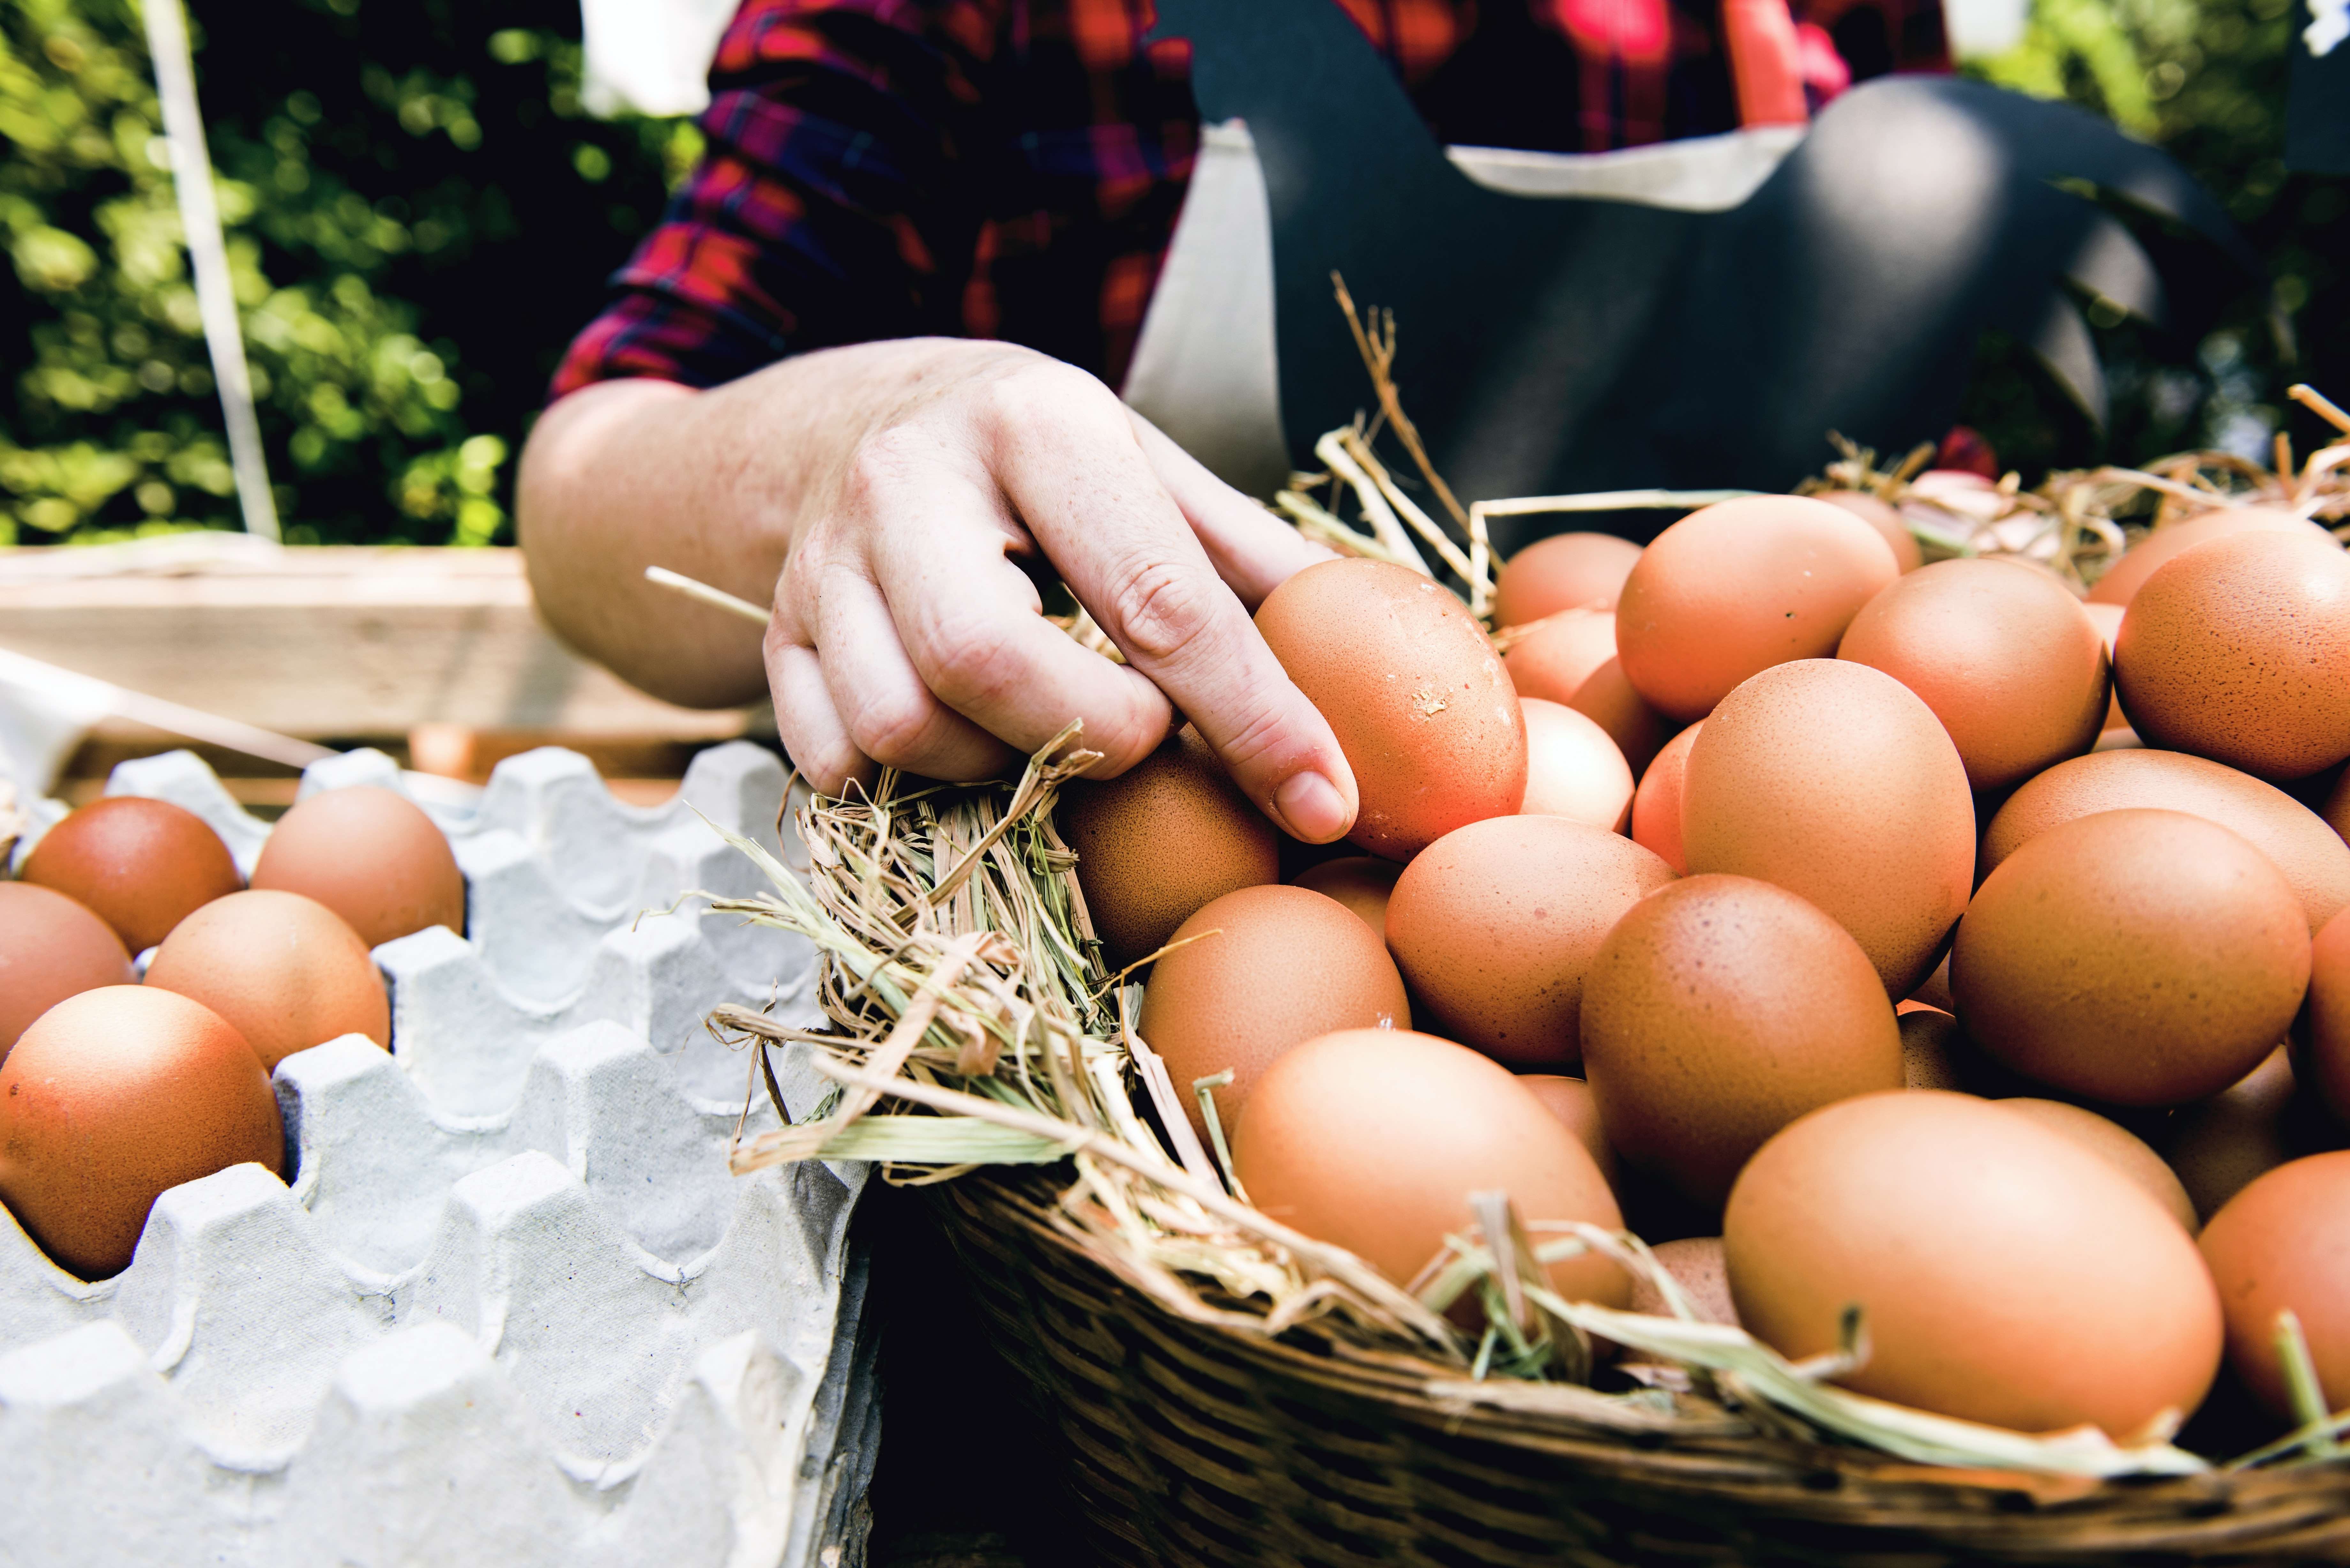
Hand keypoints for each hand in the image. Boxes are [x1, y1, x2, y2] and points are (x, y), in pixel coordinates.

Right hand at [766, 339, 1358, 841]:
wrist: (840, 423)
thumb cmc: (1028, 459)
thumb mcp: (1142, 467)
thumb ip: (1248, 557)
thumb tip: (1385, 647)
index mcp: (1036, 422)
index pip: (1157, 596)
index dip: (1252, 717)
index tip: (1322, 802)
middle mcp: (909, 481)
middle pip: (989, 661)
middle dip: (1091, 733)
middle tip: (1138, 737)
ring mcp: (820, 564)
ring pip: (902, 726)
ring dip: (996, 767)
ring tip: (1041, 733)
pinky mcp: (771, 637)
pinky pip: (834, 762)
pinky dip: (908, 784)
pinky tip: (958, 745)